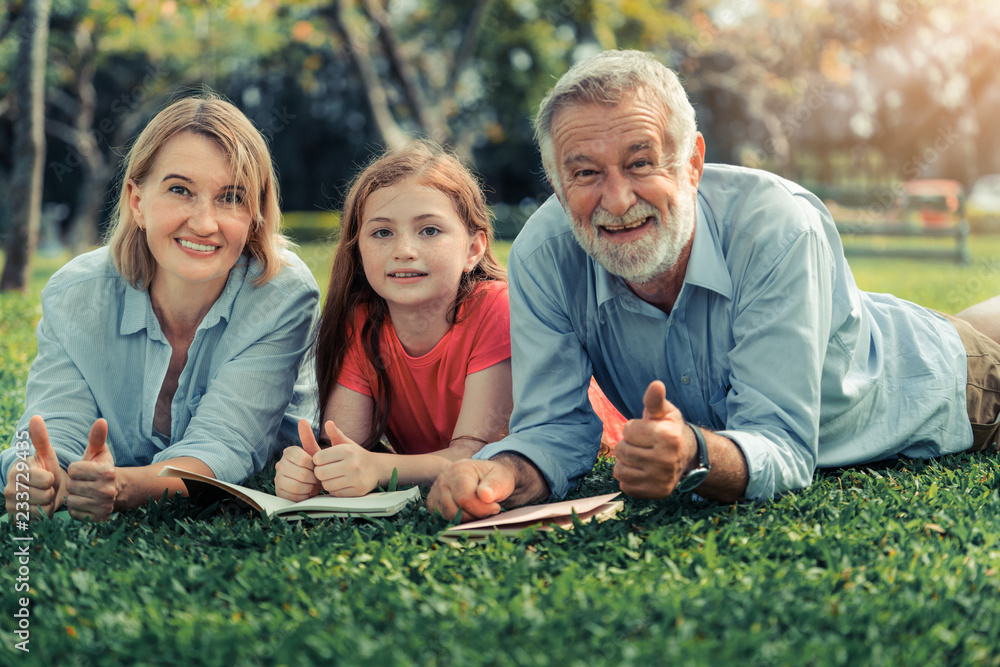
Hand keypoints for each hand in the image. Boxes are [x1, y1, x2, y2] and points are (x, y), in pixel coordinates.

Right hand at [4, 415, 66, 520]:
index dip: (52, 478)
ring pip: (42, 507)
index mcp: (17, 470)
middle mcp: (9, 487)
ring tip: (44, 496)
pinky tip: (40, 507)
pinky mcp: (14, 517)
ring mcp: (10, 504)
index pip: (47, 479)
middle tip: (47, 488)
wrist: (42, 491)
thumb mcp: (46, 455)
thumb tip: (35, 417)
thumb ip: (41, 438)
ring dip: (49, 502)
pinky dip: (44, 513)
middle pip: (46, 494)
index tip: (47, 475)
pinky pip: (38, 518)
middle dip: (51, 491)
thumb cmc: (46, 471)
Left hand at [66, 419, 117, 521]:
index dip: (75, 469)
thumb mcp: (99, 452)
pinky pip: (75, 513)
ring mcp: (104, 506)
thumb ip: (97, 437)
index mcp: (107, 472)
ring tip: (84, 493)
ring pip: (72, 500)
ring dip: (74, 497)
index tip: (84, 471)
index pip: (73, 469)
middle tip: (84, 483)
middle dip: (74, 483)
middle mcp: (107, 490)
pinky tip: (85, 503)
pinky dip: (77, 509)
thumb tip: (101, 421)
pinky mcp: (100, 518)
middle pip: (71, 485)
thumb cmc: (102, 469)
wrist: (117, 491)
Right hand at [274, 419, 322, 501]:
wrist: (314, 484)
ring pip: (297, 486)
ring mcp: (278, 478)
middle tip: (316, 478)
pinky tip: (305, 492)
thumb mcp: (315, 451)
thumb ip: (308, 437)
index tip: (316, 467)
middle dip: (313, 478)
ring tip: (311, 485)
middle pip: (302, 474)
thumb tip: (302, 420)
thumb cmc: (316, 466)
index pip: (304, 460)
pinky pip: (293, 497)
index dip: (314, 466)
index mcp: (289, 452)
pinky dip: (303, 496)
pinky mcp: (278, 492)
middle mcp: (280, 464)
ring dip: (309, 488)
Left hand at [312, 420, 381, 496]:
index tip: (321, 460)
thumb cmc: (356, 455)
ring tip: (331, 477)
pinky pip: (336, 493)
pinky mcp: (358, 491)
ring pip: (327, 485)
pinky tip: (339, 483)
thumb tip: (328, 423)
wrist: (377, 468)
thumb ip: (335, 433)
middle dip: (319, 472)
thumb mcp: (346, 443)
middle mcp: (352, 464)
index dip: (316, 460)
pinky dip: (334, 490)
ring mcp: (356, 479)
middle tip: (324, 470)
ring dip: (326, 482)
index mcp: (347, 450)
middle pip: (320, 473)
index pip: (318, 458)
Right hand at [426, 458, 515, 521]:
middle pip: (454, 511)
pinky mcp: (433, 503)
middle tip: (488, 511)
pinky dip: (456, 522)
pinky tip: (468, 514)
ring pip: (447, 517)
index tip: (495, 507)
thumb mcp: (501, 477)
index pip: (465, 499)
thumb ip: (495, 486)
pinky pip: (442, 520)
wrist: (482, 476)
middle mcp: (443, 479)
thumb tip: (485, 495)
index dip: (481, 509)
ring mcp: (435, 491)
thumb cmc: (492, 477)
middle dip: (474, 516)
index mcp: (459, 470)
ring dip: (466, 520)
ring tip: (479, 511)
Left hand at [613, 380, 696, 498]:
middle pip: (621, 450)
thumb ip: (655, 400)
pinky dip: (628, 477)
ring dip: (626, 462)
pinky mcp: (656, 493)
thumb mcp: (665, 413)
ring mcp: (661, 479)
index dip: (634, 429)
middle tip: (644, 445)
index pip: (628, 431)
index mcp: (669, 437)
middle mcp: (666, 460)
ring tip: (642, 457)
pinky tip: (642, 471)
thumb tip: (656, 384)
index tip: (647, 431)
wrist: (687, 457)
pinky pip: (624, 485)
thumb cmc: (670, 430)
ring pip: (620, 468)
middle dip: (628, 445)